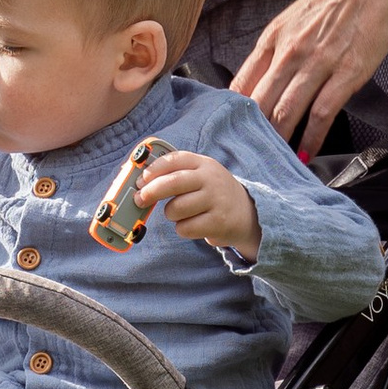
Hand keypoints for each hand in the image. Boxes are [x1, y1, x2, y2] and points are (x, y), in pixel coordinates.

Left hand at [136, 149, 261, 257]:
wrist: (248, 213)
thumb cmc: (213, 193)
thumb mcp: (201, 175)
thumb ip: (175, 174)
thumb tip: (140, 181)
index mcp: (203, 163)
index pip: (175, 160)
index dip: (153, 169)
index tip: (140, 180)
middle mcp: (211, 179)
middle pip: (173, 183)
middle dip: (151, 192)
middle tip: (139, 199)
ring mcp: (216, 200)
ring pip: (176, 208)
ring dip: (170, 214)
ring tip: (180, 213)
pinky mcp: (218, 222)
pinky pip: (185, 228)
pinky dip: (182, 229)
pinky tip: (192, 224)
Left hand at [233, 0, 387, 157]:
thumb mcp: (295, 18)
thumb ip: (277, 49)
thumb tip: (263, 81)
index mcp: (274, 37)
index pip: (241, 83)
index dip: (232, 114)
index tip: (230, 134)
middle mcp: (289, 51)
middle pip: (259, 104)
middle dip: (251, 135)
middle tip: (248, 157)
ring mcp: (317, 63)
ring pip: (286, 112)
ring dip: (279, 141)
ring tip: (275, 162)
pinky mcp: (346, 73)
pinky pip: (322, 113)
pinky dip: (312, 137)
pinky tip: (307, 151)